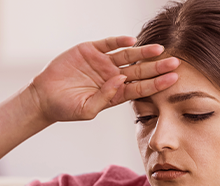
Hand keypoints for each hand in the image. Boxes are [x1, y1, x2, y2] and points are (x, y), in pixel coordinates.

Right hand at [29, 35, 179, 122]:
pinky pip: (108, 43)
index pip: (141, 88)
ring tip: (159, 50)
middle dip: (157, 67)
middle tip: (175, 63)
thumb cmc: (66, 108)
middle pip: (139, 70)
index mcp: (115, 93)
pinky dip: (119, 41)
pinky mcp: (90, 50)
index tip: (173, 80)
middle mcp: (112, 76)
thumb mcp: (87, 110)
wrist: (44, 97)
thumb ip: (105, 98)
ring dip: (143, 52)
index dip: (157, 84)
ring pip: (128, 55)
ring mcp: (102, 62)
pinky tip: (132, 40)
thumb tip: (120, 80)